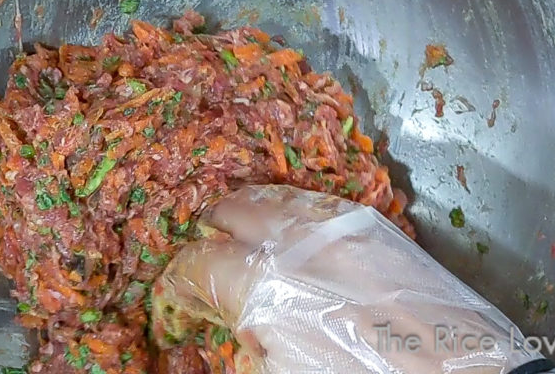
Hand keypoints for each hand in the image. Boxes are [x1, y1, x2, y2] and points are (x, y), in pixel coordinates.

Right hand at [152, 186, 542, 373]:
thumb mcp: (285, 371)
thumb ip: (248, 333)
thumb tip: (230, 313)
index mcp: (264, 286)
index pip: (198, 263)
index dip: (180, 278)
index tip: (179, 291)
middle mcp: (297, 242)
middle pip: (233, 212)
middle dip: (211, 229)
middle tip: (204, 248)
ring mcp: (338, 228)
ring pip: (277, 197)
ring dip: (250, 210)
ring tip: (239, 226)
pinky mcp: (375, 228)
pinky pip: (319, 202)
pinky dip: (293, 209)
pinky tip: (291, 224)